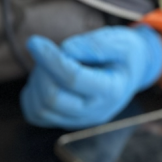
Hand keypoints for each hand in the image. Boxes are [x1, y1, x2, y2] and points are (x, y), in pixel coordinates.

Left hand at [20, 26, 161, 129]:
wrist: (130, 72)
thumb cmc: (123, 54)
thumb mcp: (118, 41)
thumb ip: (94, 45)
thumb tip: (67, 50)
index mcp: (111, 90)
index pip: (73, 79)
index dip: (50, 59)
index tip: (34, 41)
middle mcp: (95, 111)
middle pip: (53, 98)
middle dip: (43, 70)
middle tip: (49, 51)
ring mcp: (80, 120)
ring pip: (41, 108)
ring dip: (36, 82)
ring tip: (50, 64)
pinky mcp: (65, 121)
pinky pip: (36, 114)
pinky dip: (32, 95)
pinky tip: (44, 78)